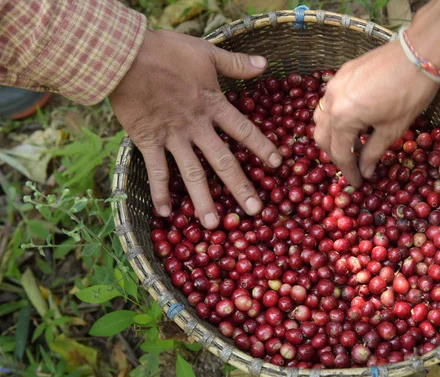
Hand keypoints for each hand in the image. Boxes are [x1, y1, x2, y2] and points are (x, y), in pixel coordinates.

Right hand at [110, 30, 280, 228]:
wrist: (124, 55)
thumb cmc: (166, 51)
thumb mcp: (207, 52)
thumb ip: (236, 63)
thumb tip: (265, 63)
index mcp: (213, 105)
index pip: (244, 131)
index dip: (262, 147)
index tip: (278, 165)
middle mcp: (196, 127)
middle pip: (223, 161)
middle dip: (240, 187)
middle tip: (255, 212)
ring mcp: (171, 137)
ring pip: (191, 174)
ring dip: (203, 200)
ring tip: (213, 225)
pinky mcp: (147, 141)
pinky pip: (156, 171)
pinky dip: (159, 192)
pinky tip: (165, 213)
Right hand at [313, 40, 439, 187]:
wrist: (418, 53)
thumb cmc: (410, 93)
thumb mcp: (392, 129)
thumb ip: (373, 153)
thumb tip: (366, 172)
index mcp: (343, 117)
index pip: (340, 153)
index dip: (348, 171)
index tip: (357, 183)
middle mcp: (332, 100)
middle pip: (323, 137)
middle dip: (336, 155)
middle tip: (353, 166)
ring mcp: (334, 84)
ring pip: (321, 117)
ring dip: (332, 135)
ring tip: (353, 144)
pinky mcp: (341, 74)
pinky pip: (329, 101)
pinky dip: (336, 116)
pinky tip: (355, 120)